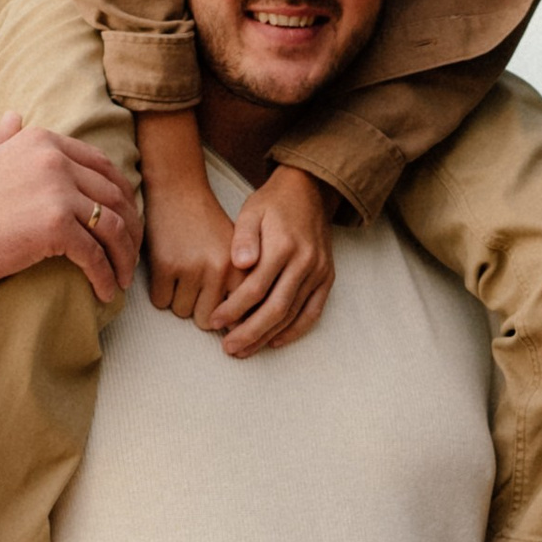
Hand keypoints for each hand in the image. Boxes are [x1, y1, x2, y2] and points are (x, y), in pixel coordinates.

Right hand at [0, 113, 140, 303]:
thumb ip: (2, 136)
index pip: (101, 165)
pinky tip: (105, 291)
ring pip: (113, 226)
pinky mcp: (56, 226)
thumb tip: (15, 115)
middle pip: (115, 195)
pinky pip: (96, 254)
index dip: (121, 195)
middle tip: (131, 254)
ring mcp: (57, 190)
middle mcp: (53, 159)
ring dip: (124, 255)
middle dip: (130, 228)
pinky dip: (106, 275)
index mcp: (41, 141)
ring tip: (121, 277)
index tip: (125, 220)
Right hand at [143, 159, 237, 326]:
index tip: (225, 322)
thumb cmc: (209, 226)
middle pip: (207, 321)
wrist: (179, 190)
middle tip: (196, 287)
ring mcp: (193, 268)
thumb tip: (237, 331)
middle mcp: (220, 270)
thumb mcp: (236, 253)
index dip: (229, 322)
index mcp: (242, 269)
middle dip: (199, 309)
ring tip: (182, 274)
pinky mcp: (166, 265)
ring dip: (178, 300)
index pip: (239, 317)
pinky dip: (160, 291)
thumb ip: (242, 287)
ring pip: (182, 312)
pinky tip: (166, 270)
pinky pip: (161, 301)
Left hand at [211, 164, 335, 356]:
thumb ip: (243, 238)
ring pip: (292, 315)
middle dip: (249, 332)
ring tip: (244, 350)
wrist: (310, 191)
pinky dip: (294, 331)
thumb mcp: (251, 212)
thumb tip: (239, 264)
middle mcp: (305, 262)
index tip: (214, 322)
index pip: (255, 288)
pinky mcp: (327, 278)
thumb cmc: (273, 203)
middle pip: (276, 309)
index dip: (233, 309)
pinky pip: (313, 312)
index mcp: (284, 246)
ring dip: (267, 336)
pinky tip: (273, 341)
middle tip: (228, 348)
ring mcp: (319, 272)